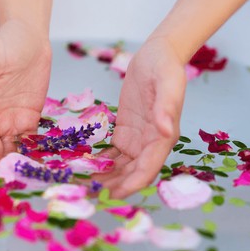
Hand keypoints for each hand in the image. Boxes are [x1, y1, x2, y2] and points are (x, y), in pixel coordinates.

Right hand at [0, 20, 51, 181]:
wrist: (31, 38)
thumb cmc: (5, 46)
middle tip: (13, 185)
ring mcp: (11, 122)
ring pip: (9, 152)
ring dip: (15, 167)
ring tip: (27, 181)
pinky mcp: (29, 119)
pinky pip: (29, 142)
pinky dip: (32, 155)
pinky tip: (39, 166)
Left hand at [94, 38, 186, 198]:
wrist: (156, 55)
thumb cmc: (165, 67)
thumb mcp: (168, 83)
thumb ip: (166, 108)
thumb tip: (166, 131)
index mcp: (162, 138)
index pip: (147, 169)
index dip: (131, 184)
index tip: (112, 195)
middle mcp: (149, 144)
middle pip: (130, 174)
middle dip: (112, 186)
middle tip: (87, 194)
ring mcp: (136, 140)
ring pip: (119, 167)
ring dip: (103, 178)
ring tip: (81, 185)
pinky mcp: (125, 132)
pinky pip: (111, 154)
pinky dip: (99, 163)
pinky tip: (83, 166)